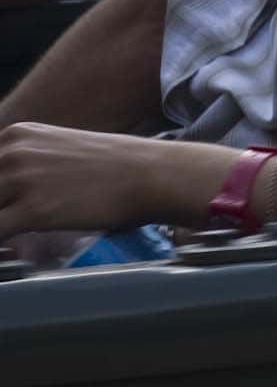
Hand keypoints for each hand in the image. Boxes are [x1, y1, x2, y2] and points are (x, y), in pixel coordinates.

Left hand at [0, 122, 196, 236]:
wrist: (152, 174)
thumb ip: (26, 167)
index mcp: (16, 136)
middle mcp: (12, 152)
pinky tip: (12, 251)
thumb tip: (9, 198)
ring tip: (16, 236)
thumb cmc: (115, 168)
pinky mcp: (32, 210)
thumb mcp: (59, 152)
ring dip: (0, 224)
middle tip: (12, 222)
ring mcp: (21, 179)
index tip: (7, 206)